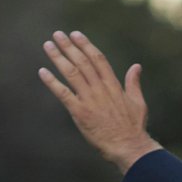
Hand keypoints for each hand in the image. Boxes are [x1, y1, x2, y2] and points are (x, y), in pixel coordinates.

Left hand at [38, 30, 160, 172]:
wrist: (128, 146)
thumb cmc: (134, 127)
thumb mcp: (138, 102)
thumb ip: (134, 83)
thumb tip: (136, 67)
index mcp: (113, 85)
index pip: (97, 59)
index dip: (85, 45)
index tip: (75, 35)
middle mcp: (100, 89)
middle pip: (82, 62)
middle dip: (69, 47)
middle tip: (58, 34)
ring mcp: (89, 100)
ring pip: (71, 73)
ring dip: (58, 58)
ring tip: (48, 45)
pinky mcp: (80, 113)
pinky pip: (63, 94)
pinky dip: (52, 82)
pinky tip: (42, 71)